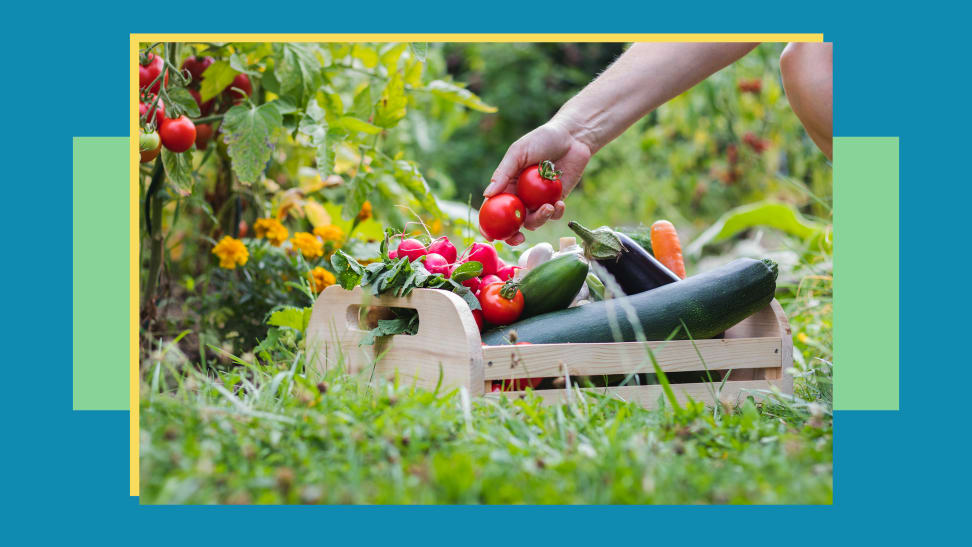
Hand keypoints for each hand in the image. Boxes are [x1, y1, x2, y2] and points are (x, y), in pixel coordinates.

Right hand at [481, 118, 591, 245]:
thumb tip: (487, 194)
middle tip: (519, 238)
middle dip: (513, 235)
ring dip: (540, 219)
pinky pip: (553, 215)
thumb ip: (503, 173)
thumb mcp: (518, 152)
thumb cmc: (541, 139)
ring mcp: (538, 200)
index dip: (489, 224)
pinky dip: (556, 213)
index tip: (491, 236)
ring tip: (549, 207)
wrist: (572, 137)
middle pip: (512, 223)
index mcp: (507, 185)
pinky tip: (560, 202)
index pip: (493, 209)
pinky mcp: (556, 201)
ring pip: (534, 221)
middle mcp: (520, 196)